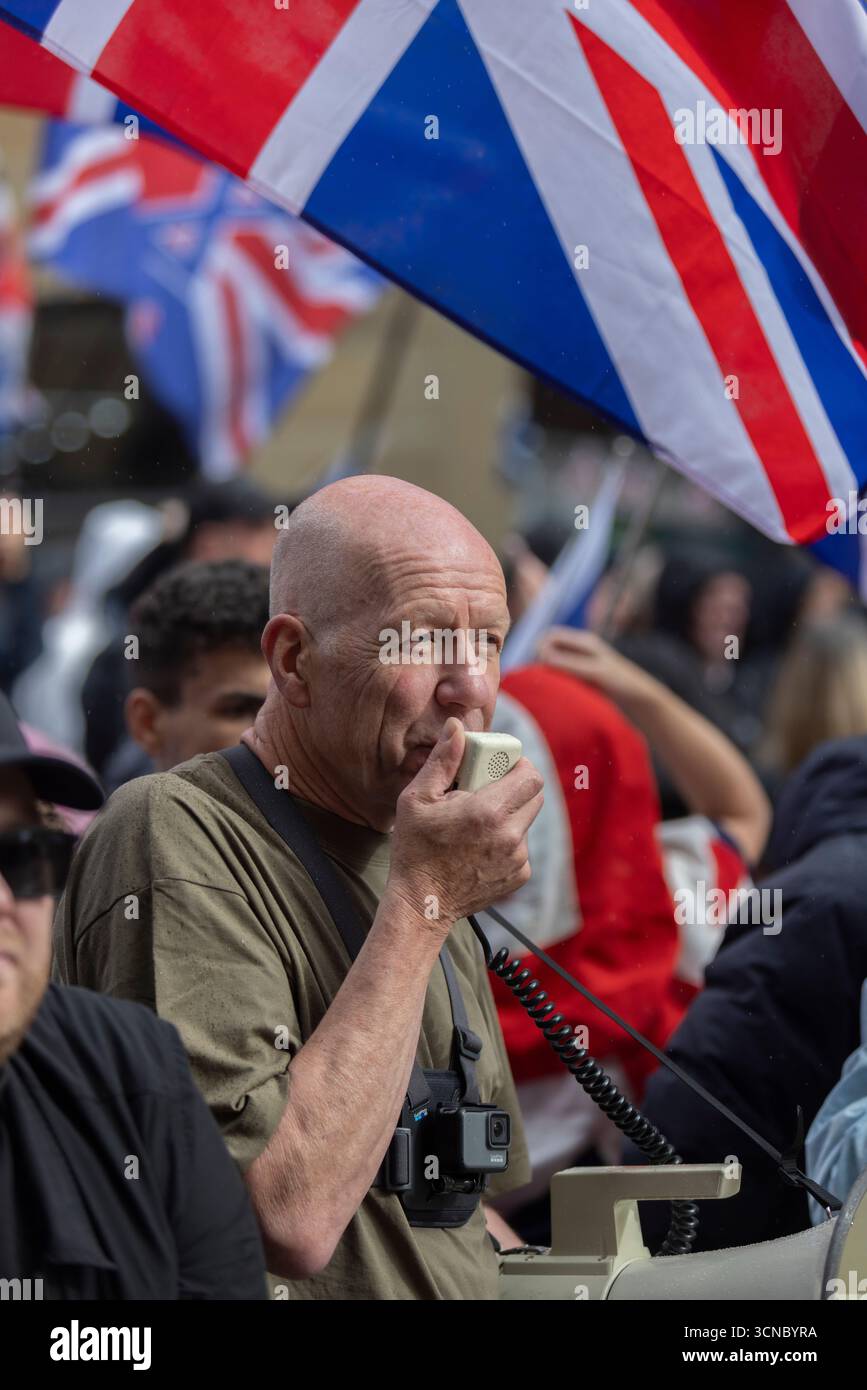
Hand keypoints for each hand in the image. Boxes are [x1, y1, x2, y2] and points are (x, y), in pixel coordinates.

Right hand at [388, 717, 543, 931]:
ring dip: (509, 815)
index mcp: (489, 812)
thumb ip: (443, 760)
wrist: (422, 904)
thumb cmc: (414, 848)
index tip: (498, 766)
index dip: (518, 765)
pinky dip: (506, 841)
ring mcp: (518, 859)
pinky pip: (522, 847)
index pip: (531, 775)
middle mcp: (511, 836)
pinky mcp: (519, 876)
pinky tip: (478, 847)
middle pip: (535, 796)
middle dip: (515, 787)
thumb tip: (458, 727)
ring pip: (526, 821)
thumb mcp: (417, 799)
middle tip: (486, 791)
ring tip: (476, 824)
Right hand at [536, 627, 656, 713]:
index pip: (551, 635)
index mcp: (585, 641)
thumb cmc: (622, 683)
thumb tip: (543, 655)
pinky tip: (557, 691)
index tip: (539, 666)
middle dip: (541, 659)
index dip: (540, 648)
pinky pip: (562, 673)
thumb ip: (569, 663)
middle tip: (540, 677)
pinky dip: (556, 678)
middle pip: (550, 648)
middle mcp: (582, 649)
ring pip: (555, 661)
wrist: (641, 698)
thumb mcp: (594, 672)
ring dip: (548, 670)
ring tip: (548, 685)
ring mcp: (583, 662)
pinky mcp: (584, 676)